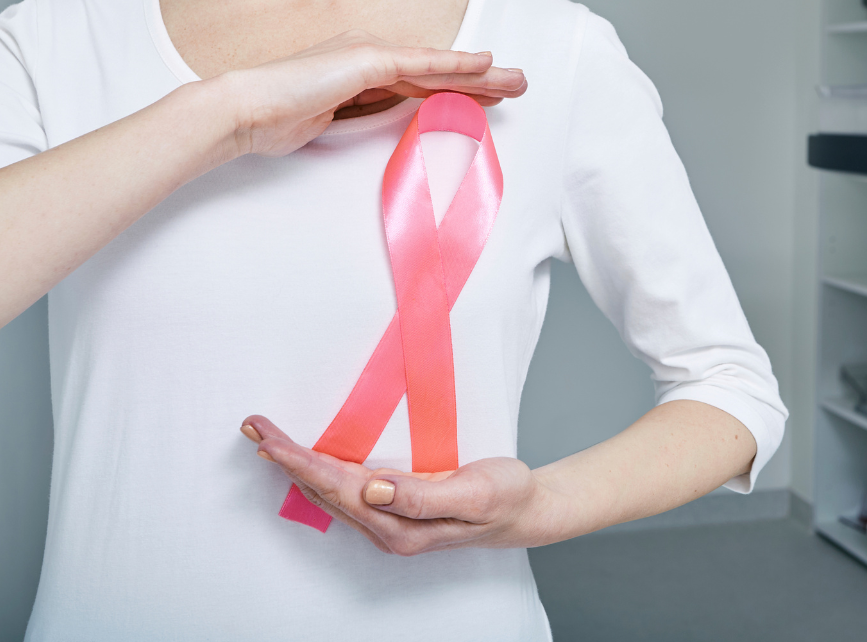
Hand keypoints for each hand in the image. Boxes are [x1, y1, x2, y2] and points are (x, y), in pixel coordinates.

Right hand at [212, 30, 526, 159]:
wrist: (245, 111)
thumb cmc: (278, 120)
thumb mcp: (331, 120)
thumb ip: (360, 115)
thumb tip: (388, 126)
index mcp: (362, 70)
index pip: (422, 82)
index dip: (458, 88)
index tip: (489, 97)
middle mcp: (370, 55)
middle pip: (438, 71)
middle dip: (481, 80)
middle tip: (519, 85)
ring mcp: (369, 54)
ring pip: (438, 67)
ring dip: (482, 74)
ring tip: (517, 81)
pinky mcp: (368, 60)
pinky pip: (422, 65)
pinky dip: (455, 64)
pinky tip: (484, 65)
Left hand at [241, 416, 559, 554]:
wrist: (525, 510)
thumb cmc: (504, 497)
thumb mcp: (474, 491)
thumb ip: (422, 495)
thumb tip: (373, 489)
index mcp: (400, 525)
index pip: (338, 486)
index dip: (301, 460)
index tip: (270, 440)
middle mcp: (385, 527)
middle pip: (323, 488)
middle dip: (285, 458)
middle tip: (253, 427)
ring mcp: (387, 521)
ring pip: (329, 490)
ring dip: (297, 464)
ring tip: (268, 440)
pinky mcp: (393, 509)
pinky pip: (345, 490)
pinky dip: (319, 470)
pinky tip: (308, 461)